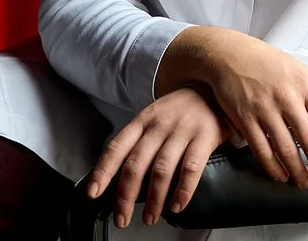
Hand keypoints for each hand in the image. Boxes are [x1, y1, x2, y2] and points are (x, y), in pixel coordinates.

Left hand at [85, 86, 231, 229]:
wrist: (213, 89)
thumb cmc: (181, 110)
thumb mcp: (155, 117)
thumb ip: (140, 142)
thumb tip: (123, 178)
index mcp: (142, 121)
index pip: (116, 147)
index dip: (103, 171)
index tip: (94, 193)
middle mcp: (159, 126)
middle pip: (136, 164)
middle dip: (126, 196)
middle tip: (122, 218)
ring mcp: (182, 131)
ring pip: (161, 170)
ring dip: (154, 199)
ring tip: (150, 217)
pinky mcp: (204, 137)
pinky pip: (191, 168)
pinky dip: (183, 191)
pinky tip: (177, 204)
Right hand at [203, 30, 307, 189]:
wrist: (231, 56)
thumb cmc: (272, 65)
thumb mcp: (305, 74)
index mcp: (306, 85)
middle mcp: (287, 97)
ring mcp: (264, 108)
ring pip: (285, 148)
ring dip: (298, 171)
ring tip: (306, 184)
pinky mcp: (244, 118)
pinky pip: (261, 148)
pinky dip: (272, 166)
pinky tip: (281, 175)